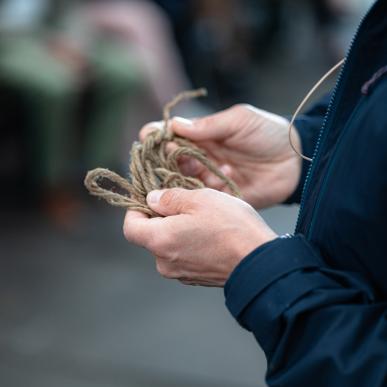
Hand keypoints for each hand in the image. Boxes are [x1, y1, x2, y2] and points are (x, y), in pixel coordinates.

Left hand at [123, 188, 276, 286]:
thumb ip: (169, 198)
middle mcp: (165, 262)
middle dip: (162, 217)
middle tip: (185, 202)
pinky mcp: (196, 277)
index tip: (149, 198)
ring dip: (178, 229)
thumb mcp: (199, 199)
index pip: (131, 227)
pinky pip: (183, 255)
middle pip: (151, 235)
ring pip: (169, 244)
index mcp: (160, 241)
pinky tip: (210, 234)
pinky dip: (189, 242)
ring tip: (203, 217)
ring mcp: (181, 273)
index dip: (135, 210)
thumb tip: (151, 200)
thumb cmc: (231, 228)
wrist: (260, 263)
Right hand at [140, 105, 301, 208]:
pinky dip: (198, 194)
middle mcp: (201, 158)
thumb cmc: (268, 133)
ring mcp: (210, 178)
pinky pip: (201, 198)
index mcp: (203, 136)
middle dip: (164, 159)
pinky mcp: (220, 197)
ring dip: (180, 177)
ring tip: (187, 173)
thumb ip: (209, 125)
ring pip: (182, 180)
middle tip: (167, 158)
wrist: (296, 160)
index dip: (157, 135)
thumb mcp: (240, 120)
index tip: (148, 137)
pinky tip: (207, 186)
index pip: (172, 135)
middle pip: (171, 160)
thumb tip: (174, 125)